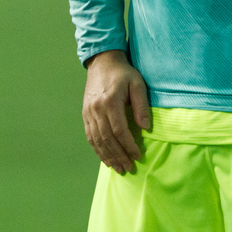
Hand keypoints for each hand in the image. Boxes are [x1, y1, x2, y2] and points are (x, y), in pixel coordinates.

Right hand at [82, 50, 151, 173]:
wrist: (102, 62)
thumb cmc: (123, 73)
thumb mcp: (138, 85)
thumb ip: (142, 106)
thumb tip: (146, 128)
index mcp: (109, 102)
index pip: (119, 130)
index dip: (129, 145)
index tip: (138, 156)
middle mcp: (96, 109)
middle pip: (106, 138)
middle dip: (118, 155)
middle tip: (129, 168)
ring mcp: (88, 112)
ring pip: (96, 139)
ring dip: (107, 155)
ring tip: (117, 168)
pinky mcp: (85, 113)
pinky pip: (89, 135)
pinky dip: (97, 148)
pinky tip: (105, 157)